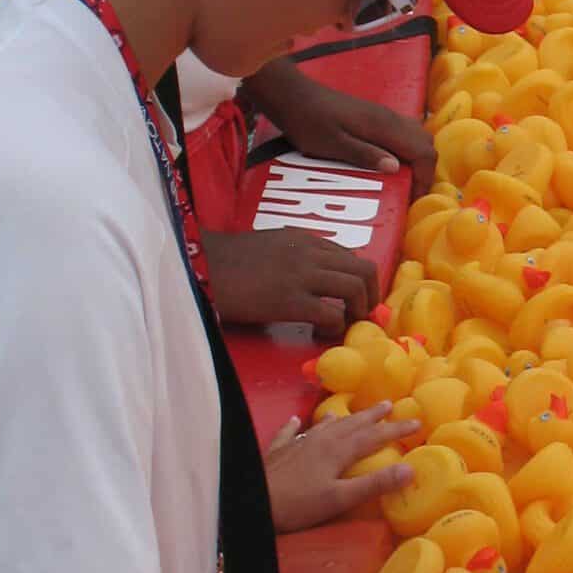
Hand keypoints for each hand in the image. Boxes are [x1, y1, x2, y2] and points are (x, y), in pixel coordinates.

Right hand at [204, 227, 376, 335]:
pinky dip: (334, 327)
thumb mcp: (271, 246)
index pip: (352, 256)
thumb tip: (316, 280)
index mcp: (306, 239)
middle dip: (370, 296)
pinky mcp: (291, 300)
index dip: (361, 281)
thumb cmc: (228, 261)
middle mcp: (311, 252)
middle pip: (365, 270)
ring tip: (342, 325)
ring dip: (357, 311)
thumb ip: (297, 256)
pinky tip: (318, 332)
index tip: (357, 299)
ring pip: (356, 289)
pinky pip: (332, 314)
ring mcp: (303, 275)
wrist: (202, 267)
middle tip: (359, 315)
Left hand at [254, 68, 441, 196]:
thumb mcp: (332, 144)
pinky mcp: (375, 116)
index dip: (425, 177)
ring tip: (403, 181)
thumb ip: (364, 154)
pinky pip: (404, 132)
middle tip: (410, 193)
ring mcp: (384, 115)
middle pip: (426, 142)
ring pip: (417, 136)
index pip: (423, 151)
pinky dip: (407, 150)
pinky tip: (390, 164)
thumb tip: (395, 168)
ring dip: (417, 159)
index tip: (412, 199)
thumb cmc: (309, 122)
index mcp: (383, 126)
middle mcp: (389, 118)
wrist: (293, 96)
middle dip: (425, 170)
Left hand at [265, 404, 417, 532]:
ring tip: (352, 412)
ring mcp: (298, 443)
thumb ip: (374, 484)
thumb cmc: (298, 505)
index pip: (374, 436)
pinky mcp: (279, 452)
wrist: (253, 502)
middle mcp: (320, 440)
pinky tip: (296, 420)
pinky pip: (290, 433)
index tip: (416, 422)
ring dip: (342, 418)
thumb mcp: (340, 499)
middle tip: (389, 404)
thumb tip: (410, 469)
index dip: (396, 429)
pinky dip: (296, 425)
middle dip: (372, 415)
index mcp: (338, 450)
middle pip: (351, 424)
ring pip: (325, 425)